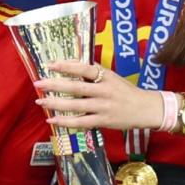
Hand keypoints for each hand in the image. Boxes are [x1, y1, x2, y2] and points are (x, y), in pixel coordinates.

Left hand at [33, 61, 162, 130]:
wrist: (146, 108)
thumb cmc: (125, 91)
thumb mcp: (112, 76)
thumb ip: (93, 70)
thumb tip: (71, 62)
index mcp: (106, 76)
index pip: (84, 68)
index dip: (66, 66)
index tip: (50, 64)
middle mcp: (104, 91)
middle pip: (76, 87)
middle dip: (55, 85)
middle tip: (38, 83)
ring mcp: (103, 107)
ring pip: (76, 106)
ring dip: (56, 103)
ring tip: (40, 101)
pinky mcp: (104, 121)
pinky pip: (81, 122)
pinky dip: (65, 121)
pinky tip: (52, 119)